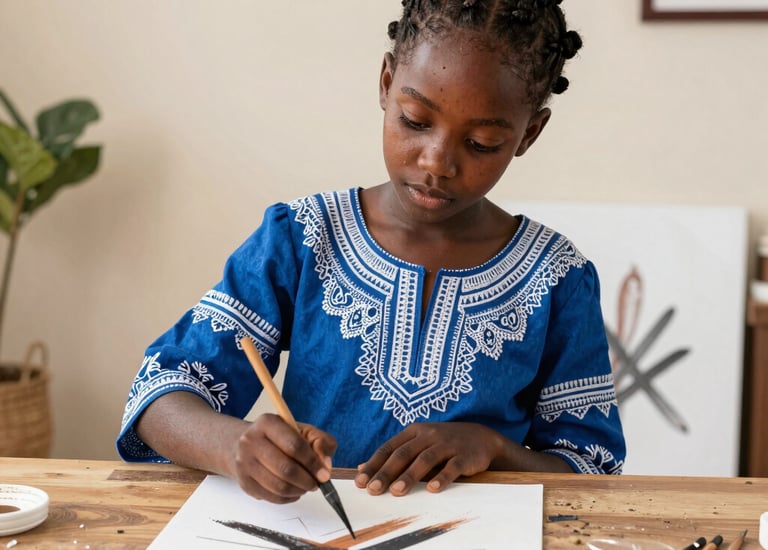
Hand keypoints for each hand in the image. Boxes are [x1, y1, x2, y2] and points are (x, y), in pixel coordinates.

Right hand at [232, 413, 336, 503]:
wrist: (248, 445)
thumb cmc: (281, 438)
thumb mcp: (304, 431)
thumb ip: (322, 443)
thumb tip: (326, 465)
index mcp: (268, 423)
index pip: (294, 446)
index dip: (312, 463)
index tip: (324, 475)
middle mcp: (251, 441)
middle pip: (285, 468)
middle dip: (306, 480)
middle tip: (316, 484)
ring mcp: (244, 462)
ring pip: (278, 486)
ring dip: (298, 491)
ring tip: (305, 487)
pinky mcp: (244, 482)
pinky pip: (271, 497)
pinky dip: (287, 498)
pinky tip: (293, 491)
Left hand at [354, 422, 503, 496]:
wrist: (481, 438)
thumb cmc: (443, 443)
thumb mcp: (418, 443)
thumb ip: (393, 455)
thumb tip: (361, 468)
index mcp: (414, 432)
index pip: (389, 448)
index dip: (374, 464)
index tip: (360, 481)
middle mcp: (428, 435)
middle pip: (403, 454)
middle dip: (386, 472)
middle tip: (373, 489)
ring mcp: (447, 444)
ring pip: (425, 459)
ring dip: (410, 475)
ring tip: (397, 491)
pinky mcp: (464, 455)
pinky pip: (452, 466)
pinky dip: (442, 477)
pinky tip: (433, 489)